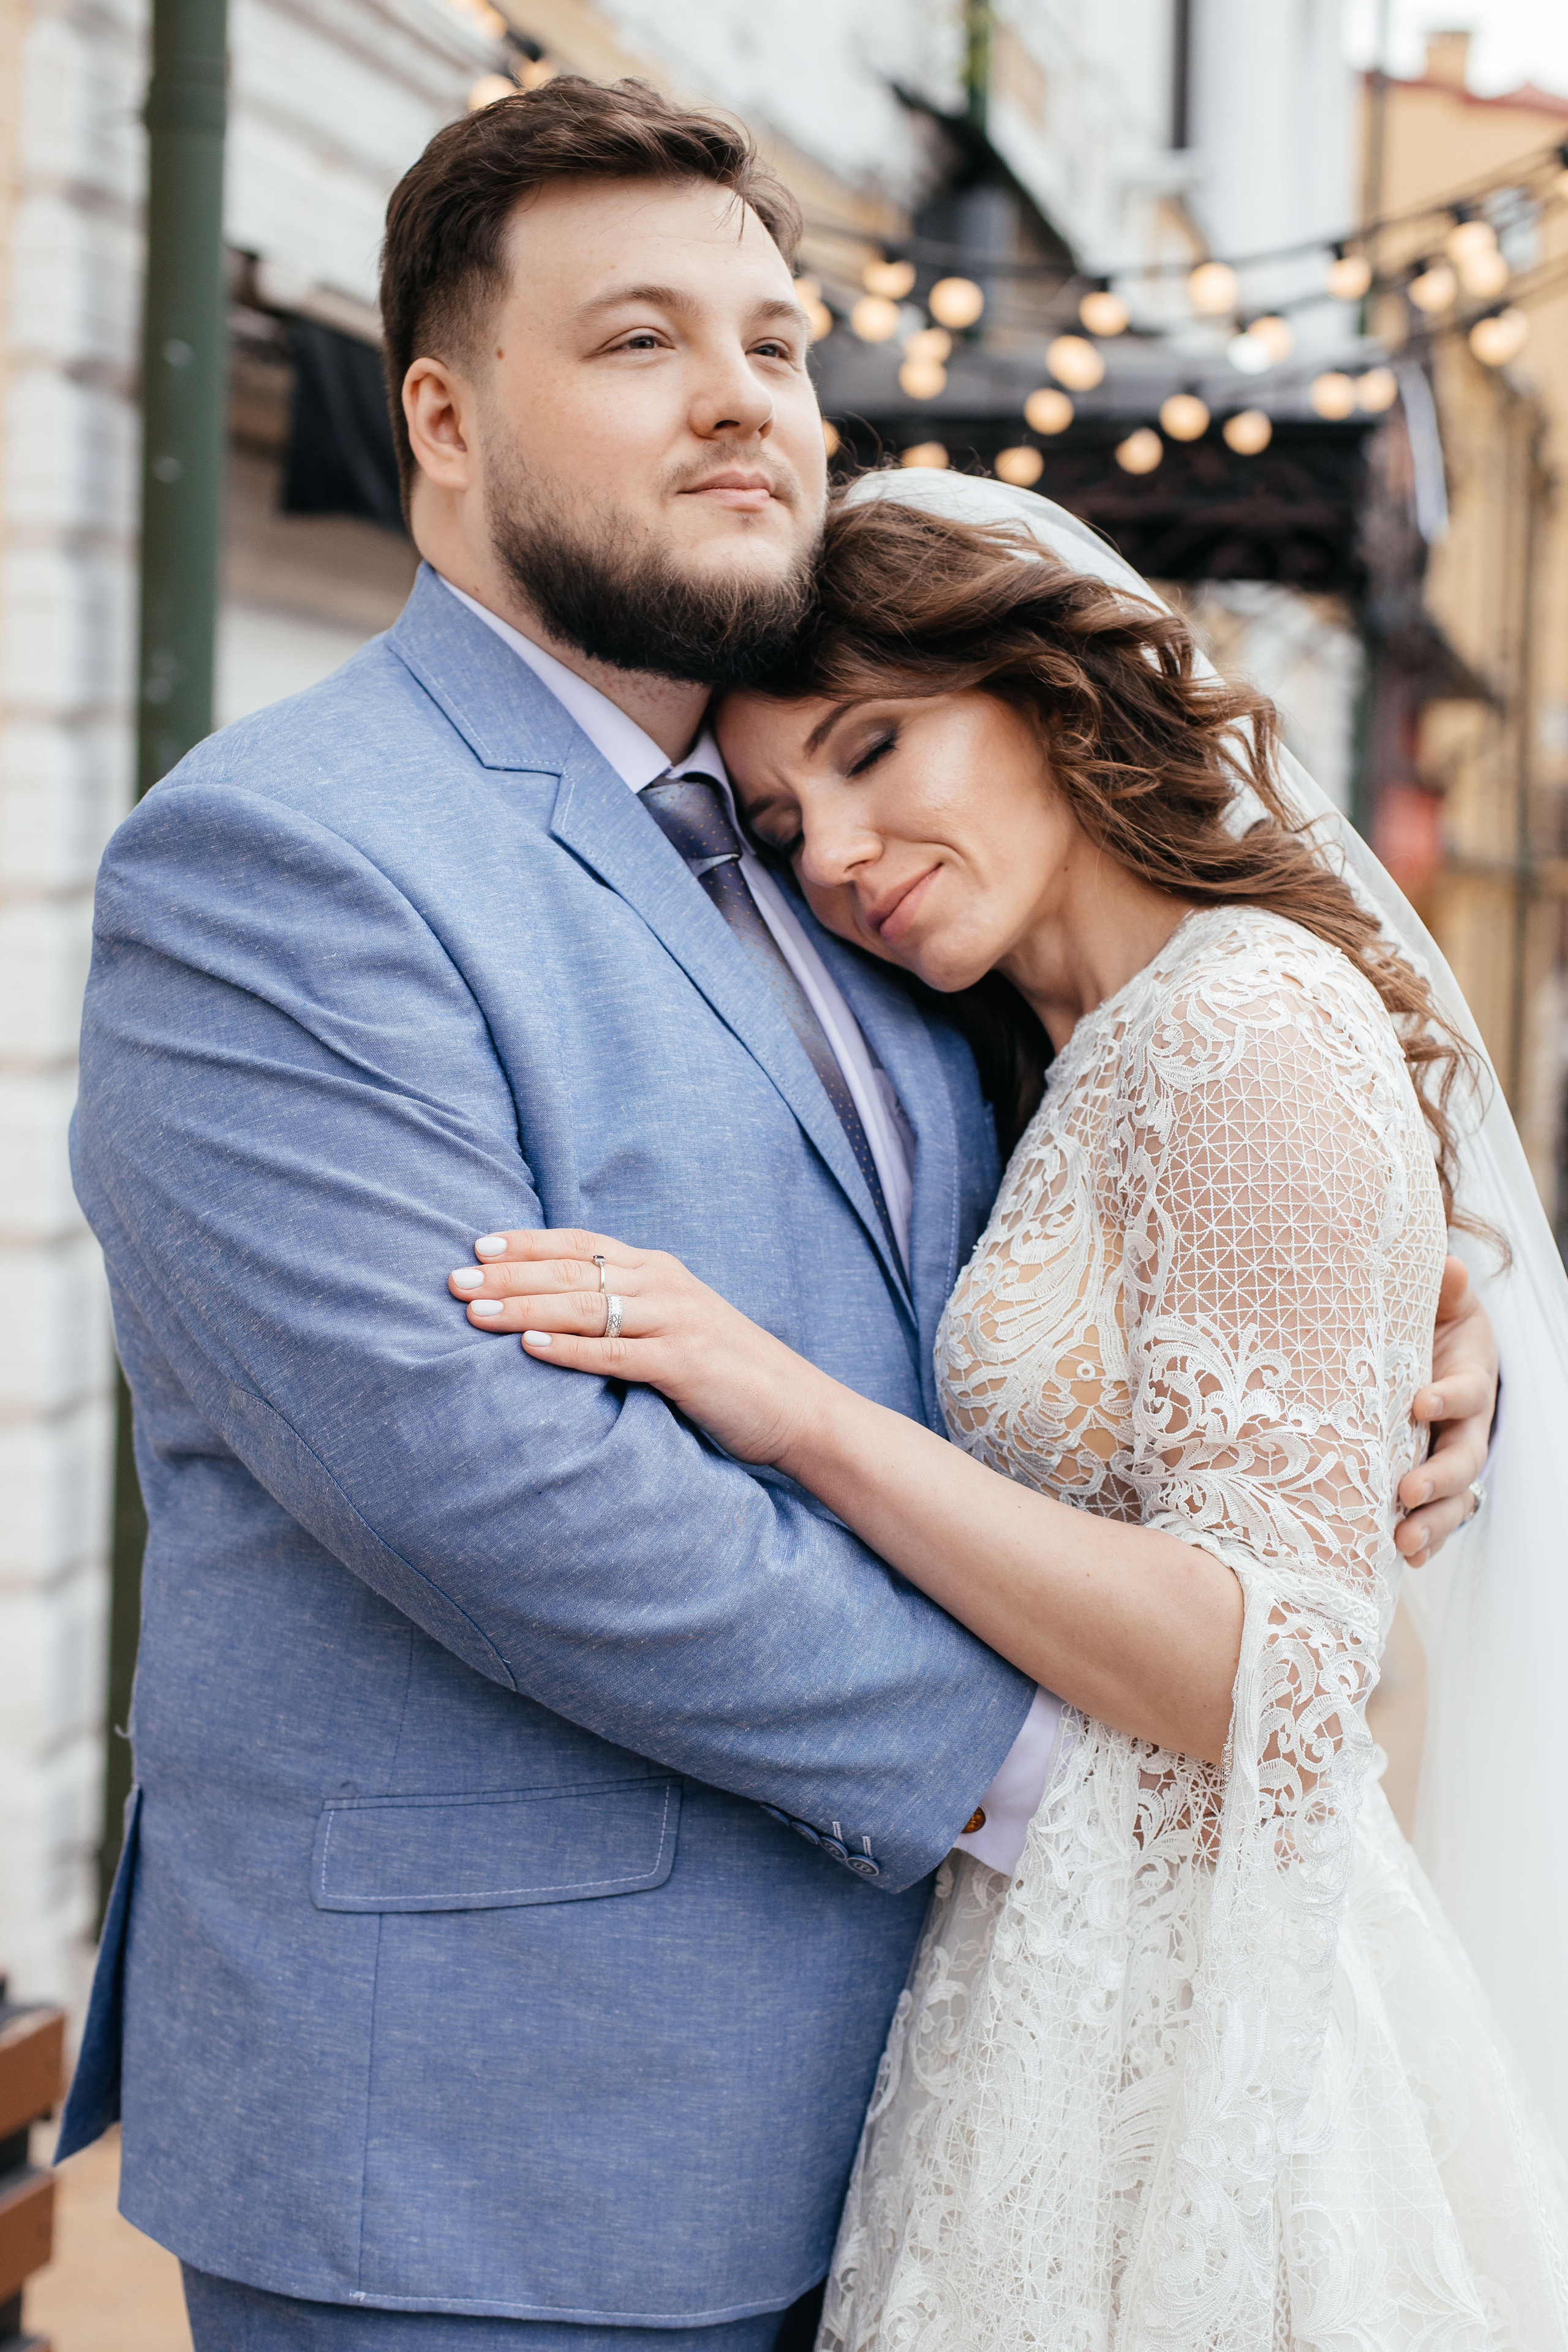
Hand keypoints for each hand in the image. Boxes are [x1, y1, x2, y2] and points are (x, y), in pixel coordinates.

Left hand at [448, 1228, 833, 1467]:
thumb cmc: (730, 1372)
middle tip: (453, 1278)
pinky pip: (614, 1354)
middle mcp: (666, 1286)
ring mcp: (676, 1323)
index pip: (582, 1246)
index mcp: (661, 1271)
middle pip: (573, 1271)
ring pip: (584, 1307)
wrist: (799, 1408)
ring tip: (474, 1310)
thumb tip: (565, 1311)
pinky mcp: (683, 1364)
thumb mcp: (678, 1325)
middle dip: (508, 1274)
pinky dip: (569, 1350)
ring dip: (523, 1307)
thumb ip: (630, 1310)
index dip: (528, 1243)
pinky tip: (528, 1349)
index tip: (478, 1245)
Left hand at [1397, 1253, 1497, 1562]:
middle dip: (1439, 1477)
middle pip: (1465, 1457)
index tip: (1421, 1401)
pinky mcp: (1433, 1482)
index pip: (1469, 1391)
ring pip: (1455, 1497)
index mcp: (1469, 1378)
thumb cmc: (1429, 1325)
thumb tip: (1448, 1266)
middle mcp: (1467, 1426)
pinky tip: (1403, 1557)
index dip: (1450, 1397)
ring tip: (1404, 1540)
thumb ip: (1442, 1291)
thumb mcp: (1437, 1304)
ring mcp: (1451, 1458)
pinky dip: (1425, 1538)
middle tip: (1408, 1491)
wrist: (1430, 1352)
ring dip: (1433, 1520)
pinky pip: (1437, 1516)